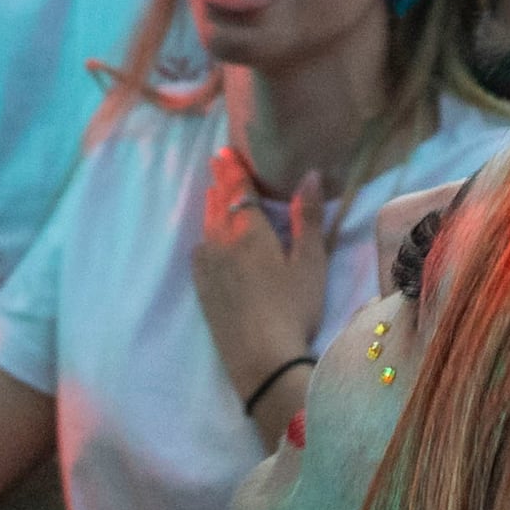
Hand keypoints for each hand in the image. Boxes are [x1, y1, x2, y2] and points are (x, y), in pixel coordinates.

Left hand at [193, 141, 336, 406]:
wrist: (262, 358)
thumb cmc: (294, 308)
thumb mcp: (310, 262)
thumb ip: (307, 217)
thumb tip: (309, 175)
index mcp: (250, 232)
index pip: (239, 192)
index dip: (234, 170)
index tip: (225, 152)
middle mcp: (222, 243)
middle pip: (218, 204)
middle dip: (219, 182)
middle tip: (216, 163)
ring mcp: (208, 268)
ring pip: (207, 226)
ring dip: (210, 206)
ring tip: (212, 193)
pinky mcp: (203, 290)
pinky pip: (200, 251)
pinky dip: (204, 235)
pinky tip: (206, 240)